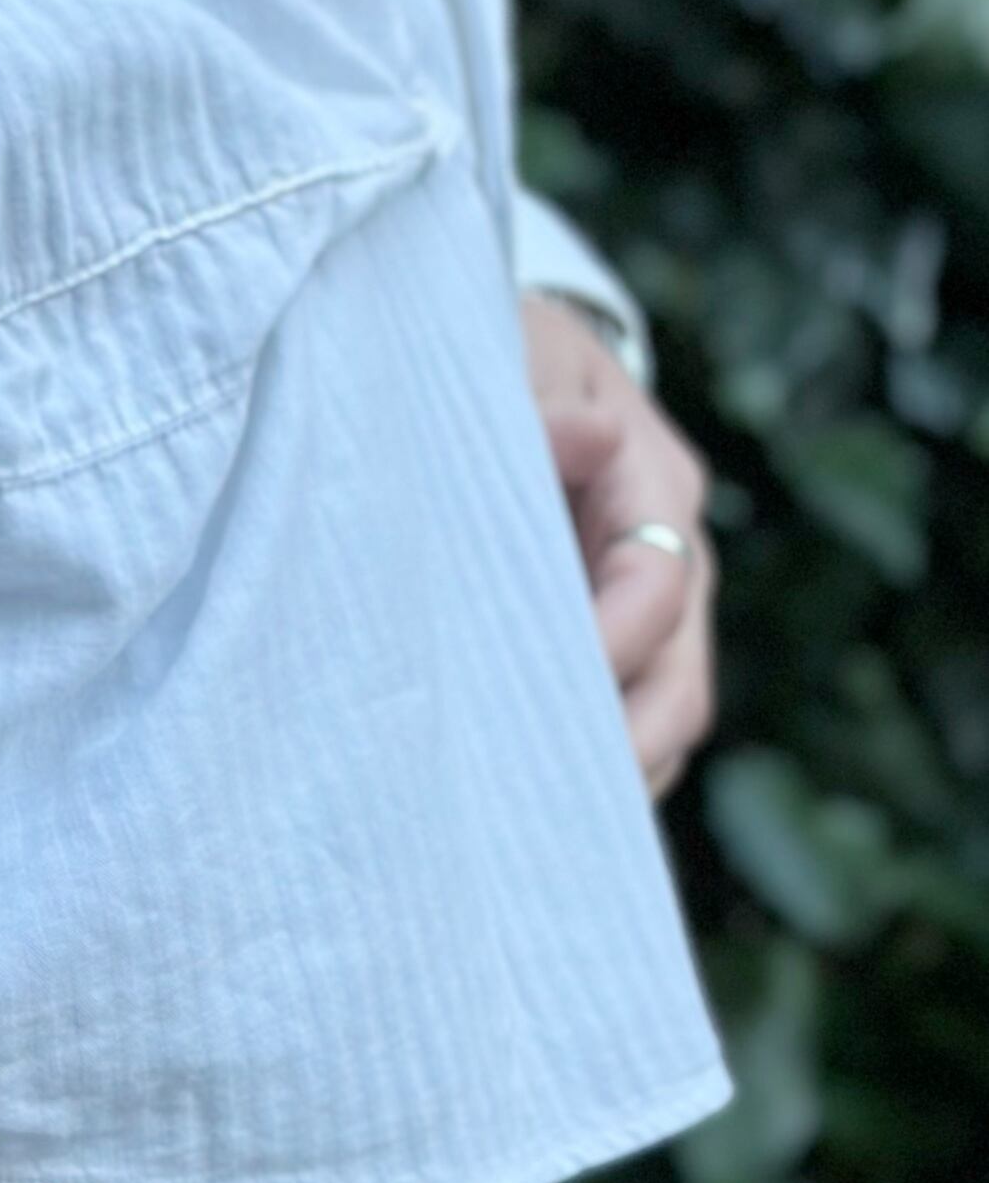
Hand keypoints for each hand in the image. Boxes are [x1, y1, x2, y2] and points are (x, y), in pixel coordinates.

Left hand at [520, 289, 717, 799]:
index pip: (653, 582)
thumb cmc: (502, 356)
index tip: (531, 697)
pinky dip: (595, 767)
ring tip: (539, 829)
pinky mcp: (618, 638)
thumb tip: (587, 435)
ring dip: (614, 771)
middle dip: (623, 744)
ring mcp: (655, 602)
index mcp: (651, 476)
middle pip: (680, 676)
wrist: (508, 359)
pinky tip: (539, 812)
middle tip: (543, 805)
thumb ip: (534, 402)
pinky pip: (629, 719)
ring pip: (666, 712)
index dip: (603, 647)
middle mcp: (671, 548)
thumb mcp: (511, 353)